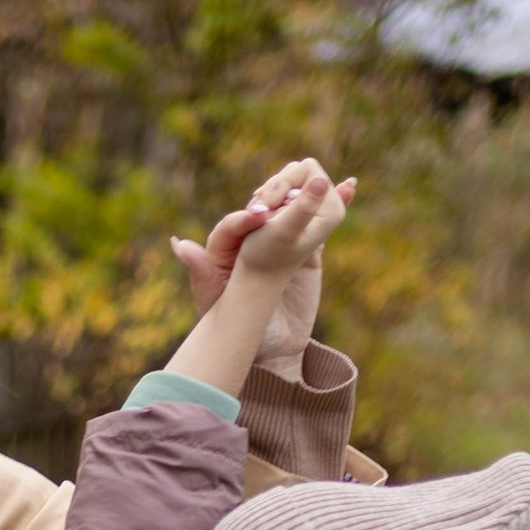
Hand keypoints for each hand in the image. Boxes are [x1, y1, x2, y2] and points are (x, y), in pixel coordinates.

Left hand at [163, 161, 355, 391]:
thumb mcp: (215, 301)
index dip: (245, 218)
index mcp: (225, 247)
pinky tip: (350, 187)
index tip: (259, 215)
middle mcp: (252, 237)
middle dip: (276, 197)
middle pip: (263, 205)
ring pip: (291, 207)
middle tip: (290, 196)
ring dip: (307, 191)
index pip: (234, 224)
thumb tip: (179, 244)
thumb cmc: (235, 328)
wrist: (269, 349)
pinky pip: (318, 222)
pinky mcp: (307, 249)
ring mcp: (281, 239)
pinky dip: (335, 202)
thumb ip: (201, 272)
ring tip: (323, 180)